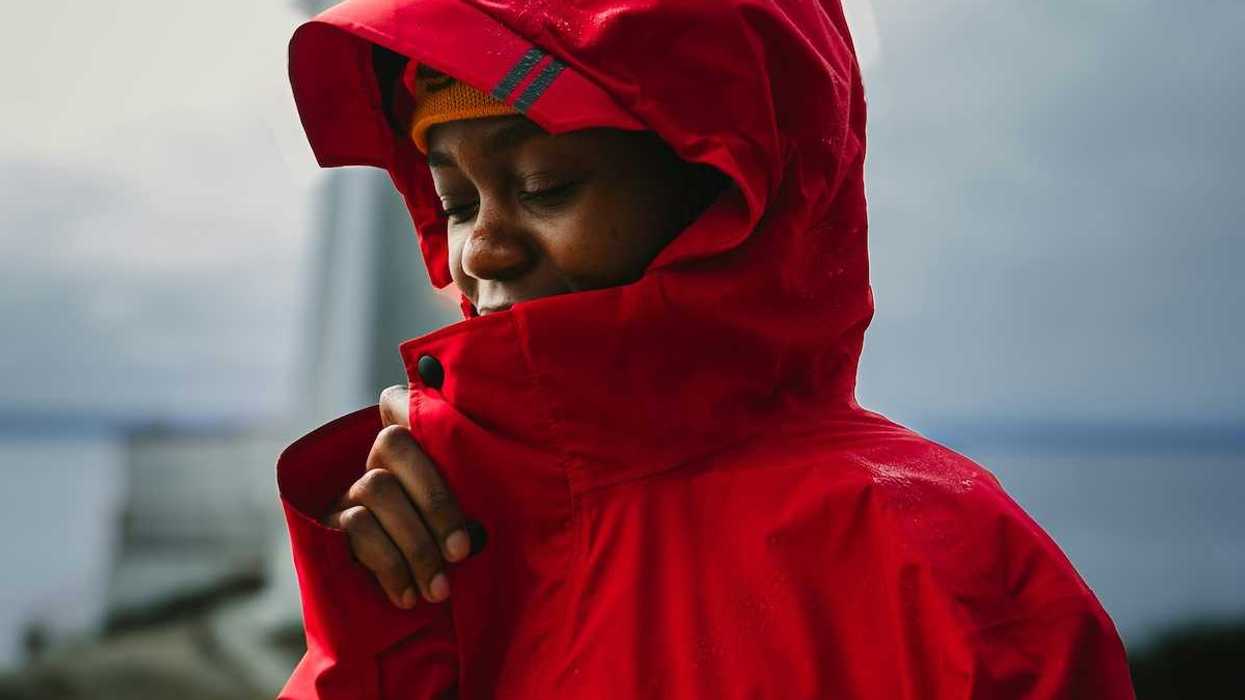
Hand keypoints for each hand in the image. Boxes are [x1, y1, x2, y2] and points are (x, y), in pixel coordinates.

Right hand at [320, 385, 484, 608]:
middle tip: (462, 552)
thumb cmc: (453, 549)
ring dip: (414, 543)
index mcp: (417, 445)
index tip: (456, 426)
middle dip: (435, 502)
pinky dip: (390, 566)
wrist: (409, 599)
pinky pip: (357, 527)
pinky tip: (409, 596)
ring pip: (376, 487)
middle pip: (394, 443)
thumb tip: (487, 511)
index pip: (406, 402)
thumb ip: (473, 494)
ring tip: (439, 589)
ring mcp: (352, 487)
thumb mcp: (469, 518)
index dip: (419, 402)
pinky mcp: (331, 523)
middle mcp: (379, 457)